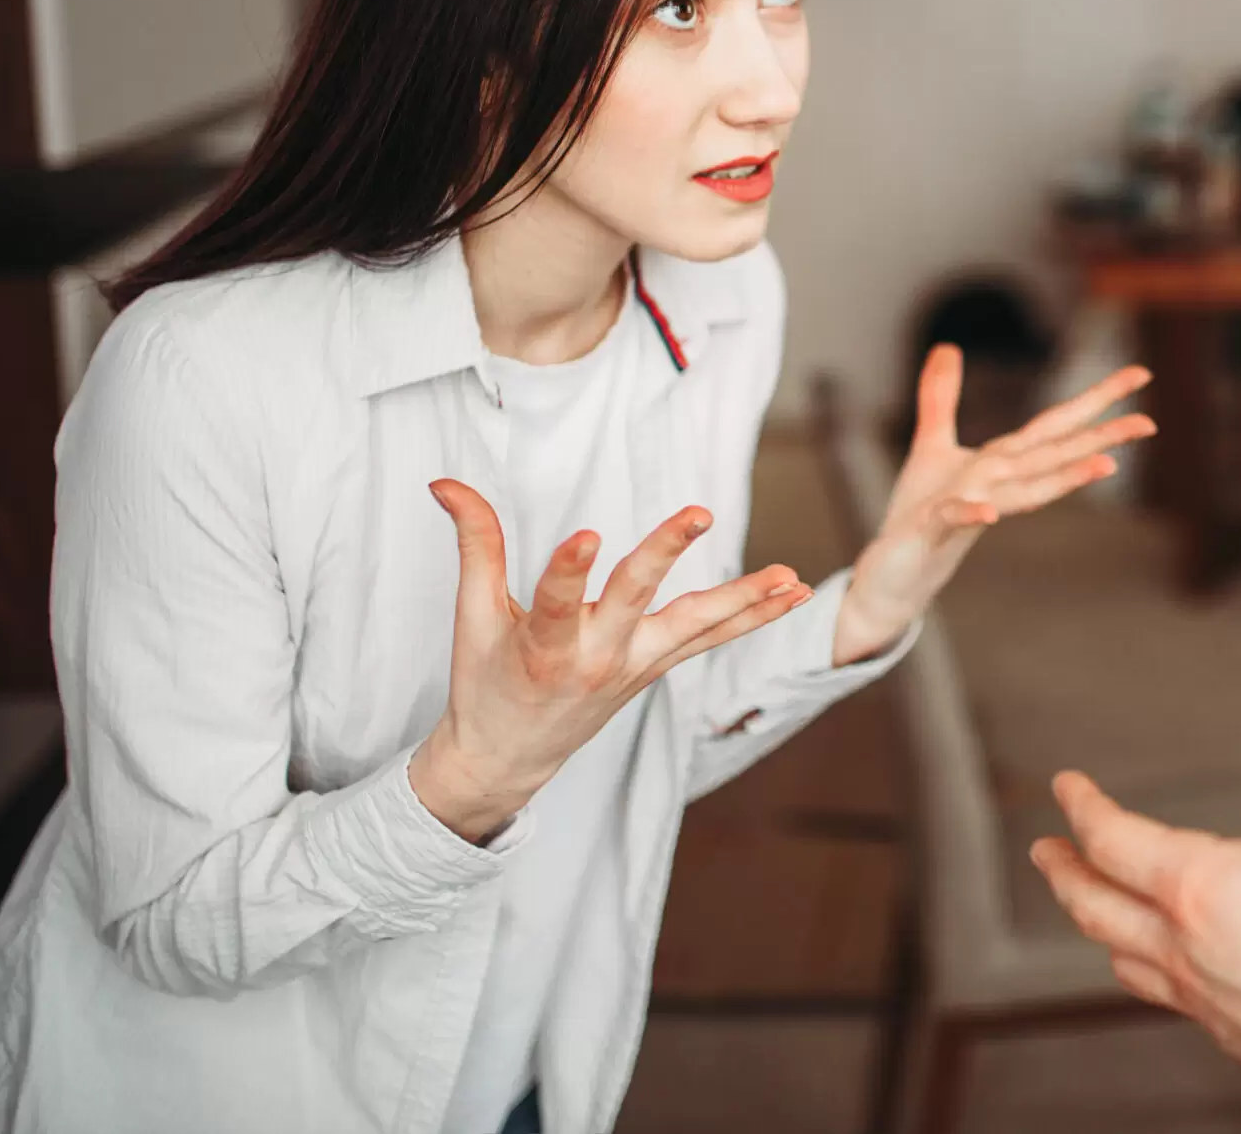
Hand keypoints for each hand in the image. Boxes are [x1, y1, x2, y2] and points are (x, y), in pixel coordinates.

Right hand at [410, 479, 814, 841]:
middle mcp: (596, 658)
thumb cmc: (485, 682)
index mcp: (542, 647)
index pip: (556, 601)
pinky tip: (794, 593)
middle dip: (666, 554)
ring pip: (695, 626)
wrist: (509, 759)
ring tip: (790, 576)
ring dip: (745, 601)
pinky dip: (751, 616)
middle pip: (635, 598)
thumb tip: (446, 482)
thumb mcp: (472, 617)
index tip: (585, 534)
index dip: (568, 569)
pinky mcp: (656, 667)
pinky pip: (711, 639)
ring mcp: (634, 666)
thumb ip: (474, 543)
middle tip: (698, 513)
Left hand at [832, 347, 1154, 663]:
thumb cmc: (919, 513)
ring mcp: (974, 507)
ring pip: (1027, 490)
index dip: (1098, 397)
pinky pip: (955, 517)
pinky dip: (974, 512)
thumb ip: (942, 395)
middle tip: (1151, 424)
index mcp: (1004, 461)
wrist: (896, 574)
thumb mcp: (931, 443)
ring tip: (1108, 464)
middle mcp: (1000, 484)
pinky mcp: (935, 528)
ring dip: (1066, 478)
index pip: (1057, 424)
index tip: (1141, 375)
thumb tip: (947, 346)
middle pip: (1056, 454)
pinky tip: (990, 513)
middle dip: (1103, 437)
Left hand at [1030, 665, 1240, 1133]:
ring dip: (1096, 925)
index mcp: (1198, 888)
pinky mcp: (1227, 1032)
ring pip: (1122, 957)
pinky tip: (1169, 972)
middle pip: (1095, 906)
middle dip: (1064, 872)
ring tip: (1091, 910)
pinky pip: (1163, 995)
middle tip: (1043, 851)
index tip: (1064, 784)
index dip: (1084, 806)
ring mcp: (1199, 996)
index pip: (1114, 840)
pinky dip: (1145, 970)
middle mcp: (1182, 945)